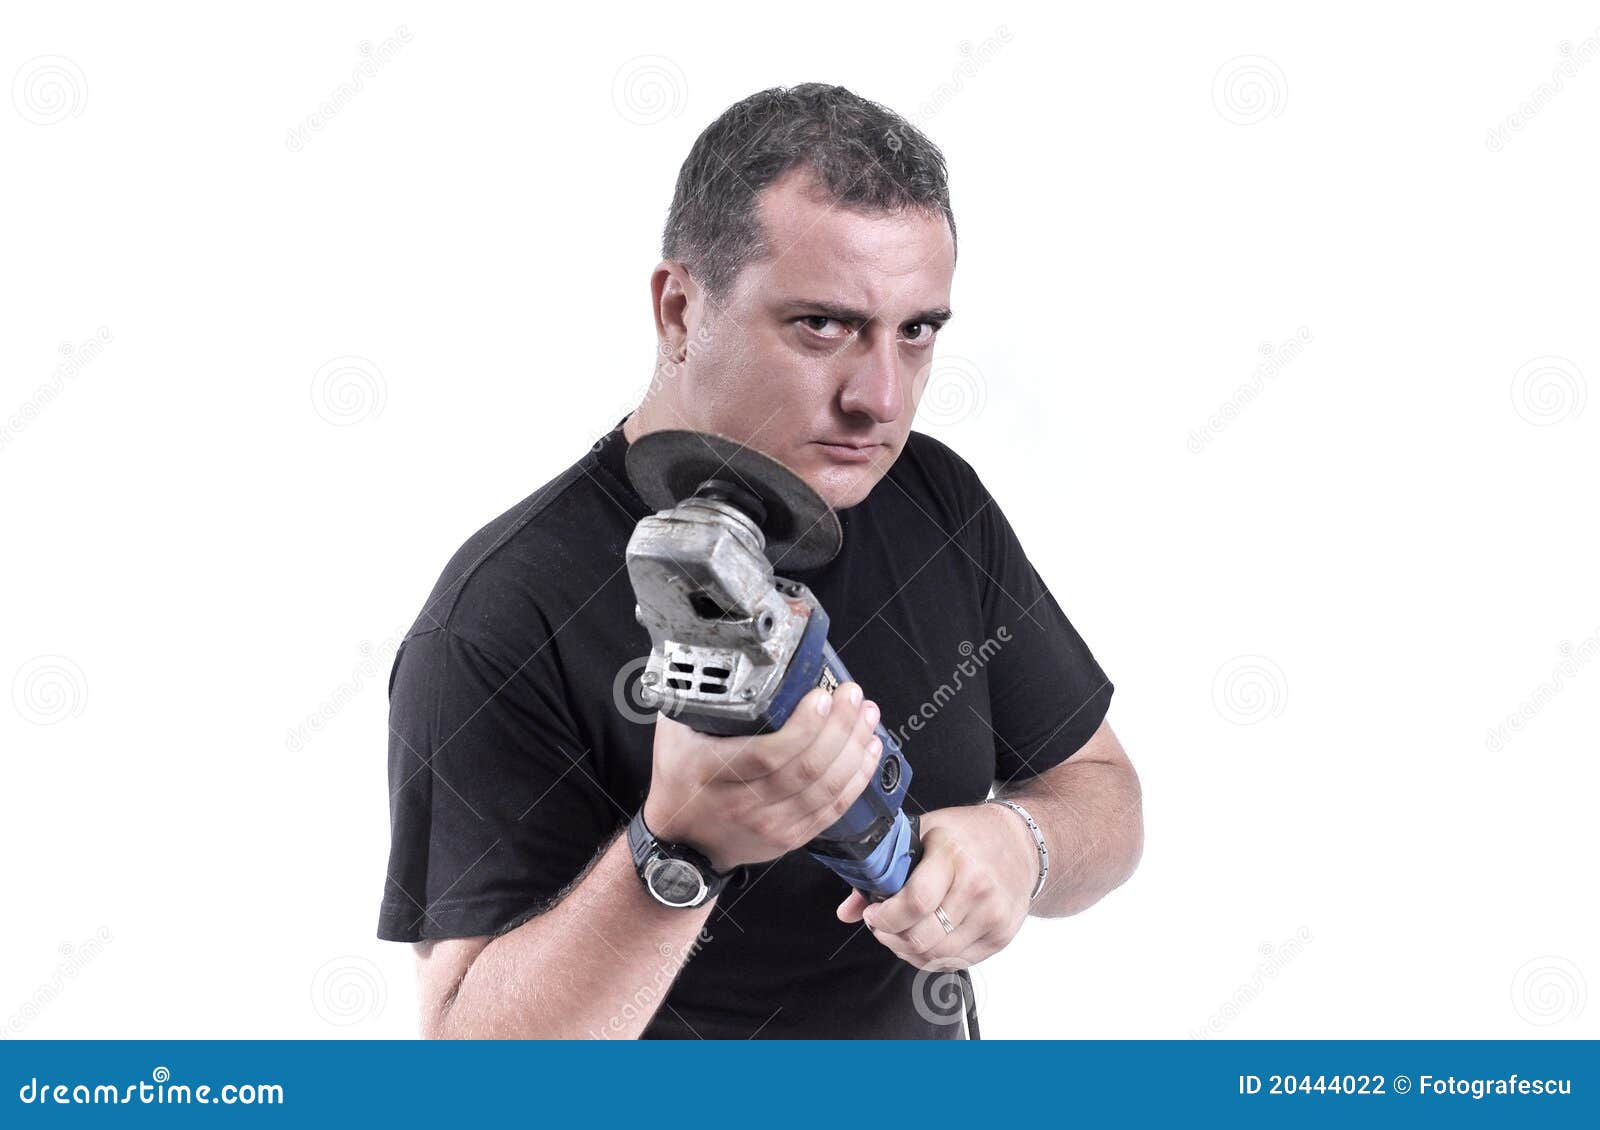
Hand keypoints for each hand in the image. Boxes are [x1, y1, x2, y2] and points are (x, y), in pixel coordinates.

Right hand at [642, 683, 881, 873]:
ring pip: (826, 788)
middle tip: (852, 695)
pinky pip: (833, 809)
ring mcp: (771, 826)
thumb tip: (719, 653)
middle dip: (839, 728)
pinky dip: (857, 778)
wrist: (681, 841)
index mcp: (713, 772)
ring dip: (854, 748)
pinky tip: (869, 750)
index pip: (767, 754)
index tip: (821, 696)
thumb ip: (696, 698)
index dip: (802, 727)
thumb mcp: (674, 733)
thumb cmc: (680, 778)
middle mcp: (743, 804)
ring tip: (866, 715)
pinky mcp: (790, 838)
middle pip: (805, 768)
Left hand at [835, 802, 1036, 969]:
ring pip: (937, 956)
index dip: (885, 917)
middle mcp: (977, 887)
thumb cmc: (966, 835)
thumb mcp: (921, 834)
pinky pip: (956, 963)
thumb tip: (847, 911)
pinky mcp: (1001, 936)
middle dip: (891, 937)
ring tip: (902, 931)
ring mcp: (993, 915)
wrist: (1022, 843)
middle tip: (883, 925)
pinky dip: (933, 957)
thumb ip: (882, 871)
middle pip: (923, 938)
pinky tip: (926, 938)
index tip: (873, 914)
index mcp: (953, 855)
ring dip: (909, 950)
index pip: (915, 902)